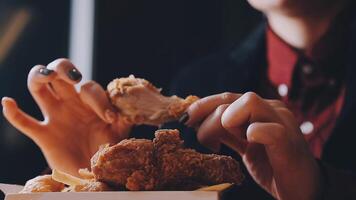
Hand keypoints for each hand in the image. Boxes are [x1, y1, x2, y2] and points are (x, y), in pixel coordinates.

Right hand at [2, 58, 130, 175]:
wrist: (93, 171)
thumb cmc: (106, 148)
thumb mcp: (120, 133)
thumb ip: (125, 118)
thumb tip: (128, 107)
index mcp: (90, 102)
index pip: (89, 87)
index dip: (98, 99)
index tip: (110, 118)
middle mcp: (71, 104)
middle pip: (60, 74)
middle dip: (64, 68)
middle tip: (73, 78)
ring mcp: (55, 117)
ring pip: (40, 87)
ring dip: (39, 76)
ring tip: (46, 75)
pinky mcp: (43, 134)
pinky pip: (24, 122)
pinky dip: (13, 113)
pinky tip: (7, 103)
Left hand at [185, 92, 321, 199]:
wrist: (303, 189)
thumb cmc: (273, 165)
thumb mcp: (244, 145)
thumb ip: (227, 132)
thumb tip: (198, 122)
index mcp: (261, 109)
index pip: (226, 97)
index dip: (203, 105)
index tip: (186, 119)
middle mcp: (272, 109)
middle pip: (231, 98)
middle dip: (208, 118)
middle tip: (205, 142)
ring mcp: (282, 122)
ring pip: (249, 102)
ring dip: (228, 123)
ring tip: (228, 144)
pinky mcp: (289, 142)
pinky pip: (268, 129)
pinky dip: (253, 133)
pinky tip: (248, 144)